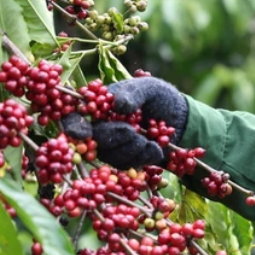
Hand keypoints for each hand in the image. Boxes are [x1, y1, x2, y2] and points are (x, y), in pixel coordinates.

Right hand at [61, 77, 188, 169]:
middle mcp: (100, 128)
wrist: (180, 118)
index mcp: (98, 106)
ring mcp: (112, 147)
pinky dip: (143, 157)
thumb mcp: (149, 87)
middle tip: (133, 131)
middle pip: (93, 140)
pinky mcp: (126, 161)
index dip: (74, 127)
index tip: (84, 133)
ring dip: (131, 148)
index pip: (73, 118)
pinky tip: (156, 148)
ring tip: (149, 138)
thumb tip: (118, 106)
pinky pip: (127, 166)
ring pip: (110, 156)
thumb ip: (132, 93)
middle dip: (113, 137)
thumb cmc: (159, 98)